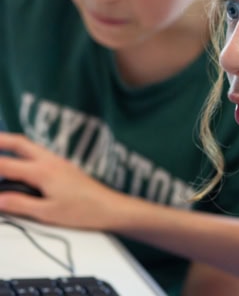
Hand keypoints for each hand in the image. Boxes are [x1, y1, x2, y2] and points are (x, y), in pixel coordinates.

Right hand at [0, 132, 125, 228]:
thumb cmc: (83, 211)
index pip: (6, 165)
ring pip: (30, 145)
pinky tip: (20, 158)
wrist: (111, 207)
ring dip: (11, 143)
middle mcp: (50, 161)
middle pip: (19, 142)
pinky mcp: (64, 165)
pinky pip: (39, 152)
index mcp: (42, 172)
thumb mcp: (48, 213)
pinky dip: (23, 150)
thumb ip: (19, 204)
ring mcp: (58, 161)